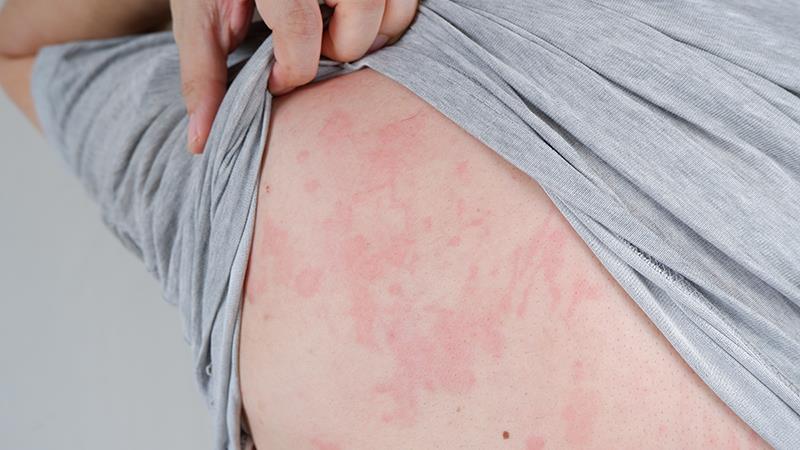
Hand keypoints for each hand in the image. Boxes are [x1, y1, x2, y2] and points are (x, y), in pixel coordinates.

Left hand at [171, 0, 417, 153]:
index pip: (300, 29)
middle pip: (358, 21)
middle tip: (306, 44)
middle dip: (334, 50)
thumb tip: (202, 142)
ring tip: (330, 28)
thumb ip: (204, 76)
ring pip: (394, 12)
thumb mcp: (200, 19)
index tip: (274, 76)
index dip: (290, 69)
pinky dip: (387, 19)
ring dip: (366, 34)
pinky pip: (407, 2)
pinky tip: (351, 18)